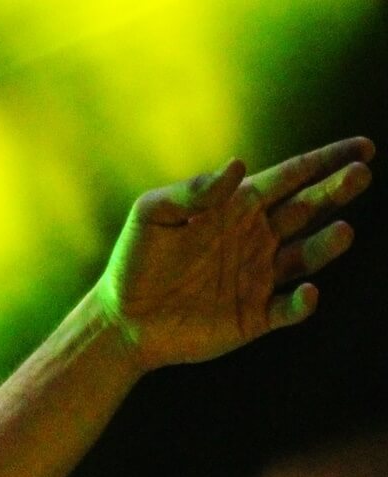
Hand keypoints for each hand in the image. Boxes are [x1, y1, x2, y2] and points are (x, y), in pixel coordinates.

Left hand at [95, 136, 372, 370]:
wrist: (121, 319)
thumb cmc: (135, 260)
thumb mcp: (152, 215)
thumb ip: (190, 191)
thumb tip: (237, 165)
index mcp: (239, 207)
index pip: (292, 177)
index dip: (326, 161)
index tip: (363, 148)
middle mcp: (258, 238)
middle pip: (308, 209)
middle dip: (336, 191)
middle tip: (359, 175)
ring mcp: (260, 277)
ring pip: (307, 256)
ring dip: (328, 245)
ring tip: (344, 230)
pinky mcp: (255, 316)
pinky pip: (289, 308)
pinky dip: (302, 302)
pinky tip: (307, 293)